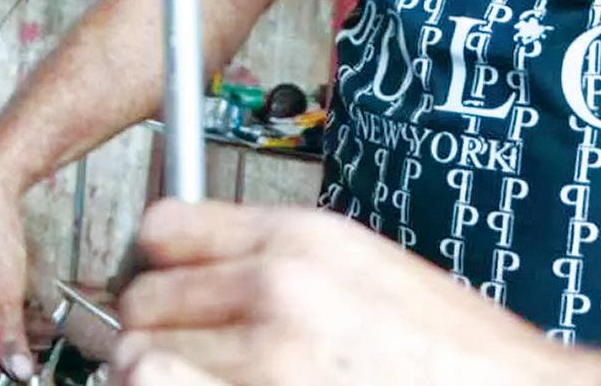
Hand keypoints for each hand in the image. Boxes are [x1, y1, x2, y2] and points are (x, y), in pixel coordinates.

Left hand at [112, 201, 576, 385]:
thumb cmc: (461, 362)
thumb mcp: (367, 276)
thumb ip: (278, 268)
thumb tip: (196, 282)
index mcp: (301, 241)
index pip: (161, 229)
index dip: (158, 268)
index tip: (170, 296)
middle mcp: (277, 289)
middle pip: (141, 301)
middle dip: (159, 334)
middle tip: (192, 361)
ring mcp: (268, 361)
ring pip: (139, 360)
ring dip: (156, 379)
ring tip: (196, 385)